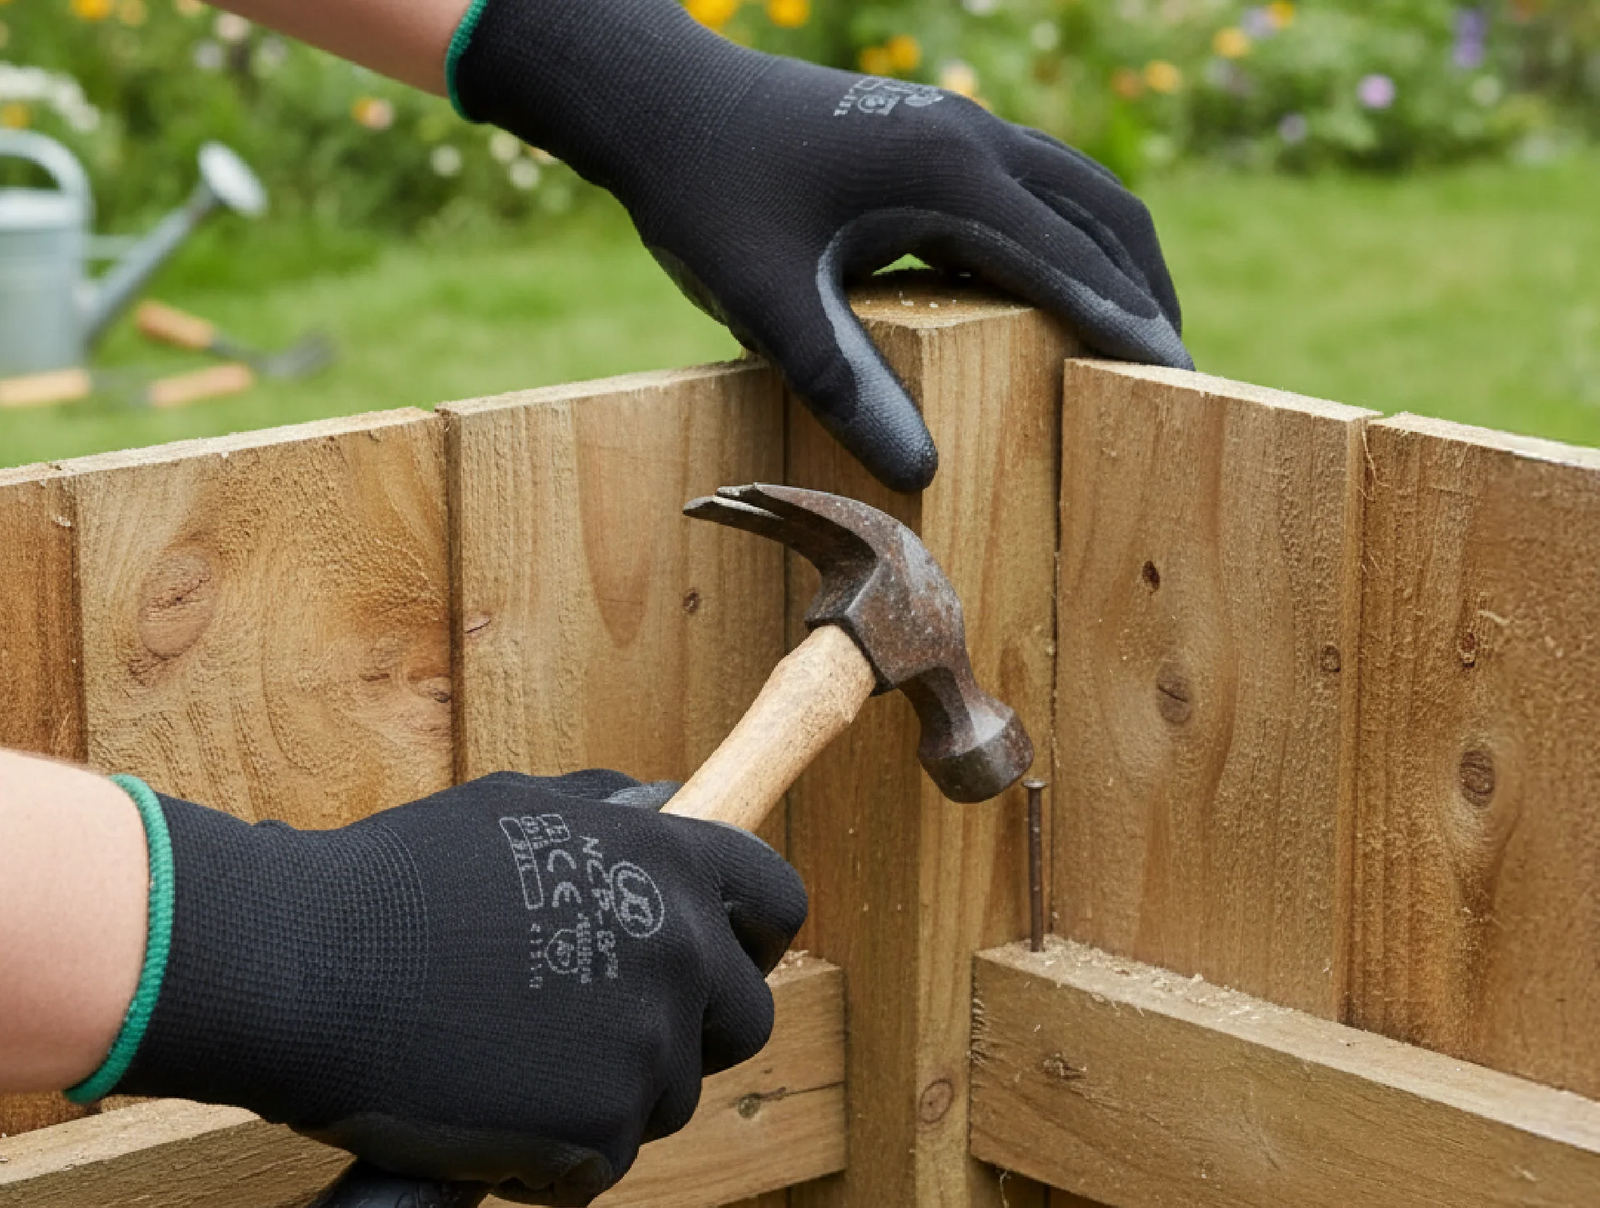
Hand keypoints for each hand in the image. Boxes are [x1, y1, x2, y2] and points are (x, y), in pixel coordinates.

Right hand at [105, 770, 806, 1205]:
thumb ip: (605, 816)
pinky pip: (600, 1164)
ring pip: (669, 1097)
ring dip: (608, 1094)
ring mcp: (645, 1048)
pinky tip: (484, 1121)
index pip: (776, 903)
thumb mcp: (514, 807)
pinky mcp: (599, 1134)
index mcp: (668, 867)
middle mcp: (679, 953)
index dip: (756, 936)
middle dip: (693, 1031)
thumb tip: (661, 806)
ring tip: (513, 1070)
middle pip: (747, 1017)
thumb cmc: (395, 883)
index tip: (729, 958)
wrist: (311, 967)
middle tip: (608, 1034)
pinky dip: (550, 1158)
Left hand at [451, 0, 1190, 490]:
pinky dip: (1061, 236)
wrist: (659, 104)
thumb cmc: (706, 198)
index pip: (1071, 260)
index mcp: (949, 175)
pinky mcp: (926, 132)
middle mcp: (970, 138)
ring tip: (1132, 333)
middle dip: (1147, 288)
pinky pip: (1026, 184)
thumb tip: (922, 471)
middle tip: (1174, 369)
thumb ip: (845, 387)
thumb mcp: (768, 304)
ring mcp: (951, 126)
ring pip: (1072, 187)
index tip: (1179, 382)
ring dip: (1112, 256)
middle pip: (1103, 210)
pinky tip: (1046, 290)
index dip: (1128, 325)